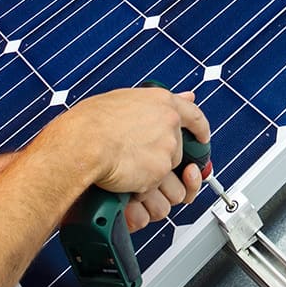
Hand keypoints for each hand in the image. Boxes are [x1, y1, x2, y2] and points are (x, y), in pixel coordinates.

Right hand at [42, 86, 209, 224]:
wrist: (83, 142)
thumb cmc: (91, 122)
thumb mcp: (124, 99)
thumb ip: (154, 102)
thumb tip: (183, 97)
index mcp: (162, 102)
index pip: (194, 116)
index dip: (200, 130)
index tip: (202, 138)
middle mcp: (169, 124)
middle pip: (178, 152)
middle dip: (163, 164)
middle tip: (140, 165)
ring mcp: (167, 148)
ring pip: (169, 174)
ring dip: (154, 180)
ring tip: (129, 173)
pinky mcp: (159, 172)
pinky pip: (155, 188)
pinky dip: (140, 189)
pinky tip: (124, 179)